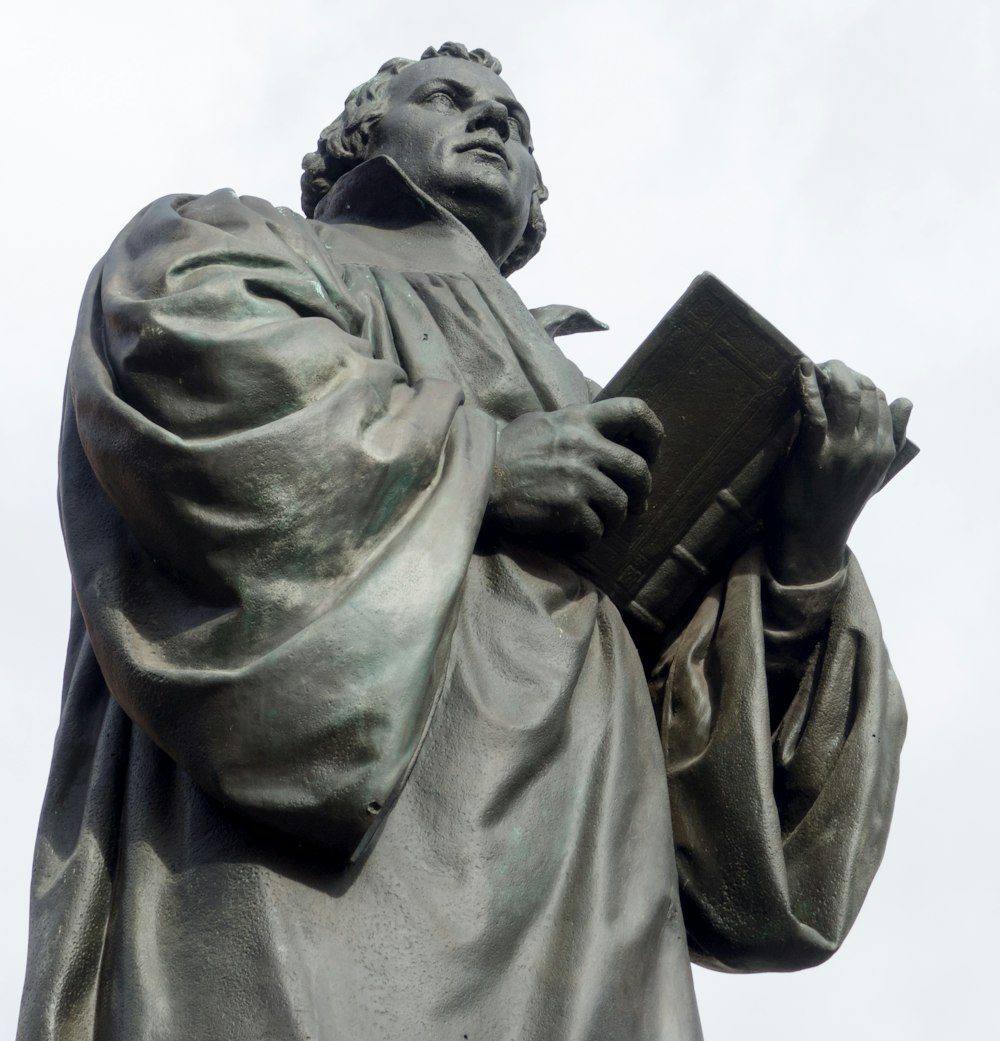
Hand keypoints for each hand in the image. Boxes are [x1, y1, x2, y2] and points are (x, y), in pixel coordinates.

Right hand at [486, 398, 662, 548]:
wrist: (477, 479)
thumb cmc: (506, 451)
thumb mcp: (542, 423)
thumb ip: (575, 424)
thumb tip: (605, 433)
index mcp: (579, 419)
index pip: (635, 411)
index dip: (653, 433)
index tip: (650, 453)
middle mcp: (584, 445)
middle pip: (638, 469)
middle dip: (642, 491)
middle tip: (635, 504)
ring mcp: (577, 477)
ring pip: (621, 505)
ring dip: (614, 520)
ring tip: (599, 524)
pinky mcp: (567, 507)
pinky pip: (597, 529)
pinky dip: (589, 539)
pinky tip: (576, 537)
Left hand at [765, 359, 910, 584]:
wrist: (810, 539)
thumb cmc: (837, 503)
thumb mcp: (874, 473)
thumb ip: (893, 438)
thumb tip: (905, 401)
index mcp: (885, 449)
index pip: (882, 398)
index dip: (860, 380)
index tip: (839, 375)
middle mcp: (870, 446)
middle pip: (865, 391)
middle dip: (845, 372)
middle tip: (825, 368)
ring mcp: (843, 450)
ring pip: (845, 394)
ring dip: (830, 373)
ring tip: (814, 367)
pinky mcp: (815, 453)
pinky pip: (816, 411)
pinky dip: (808, 386)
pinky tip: (802, 370)